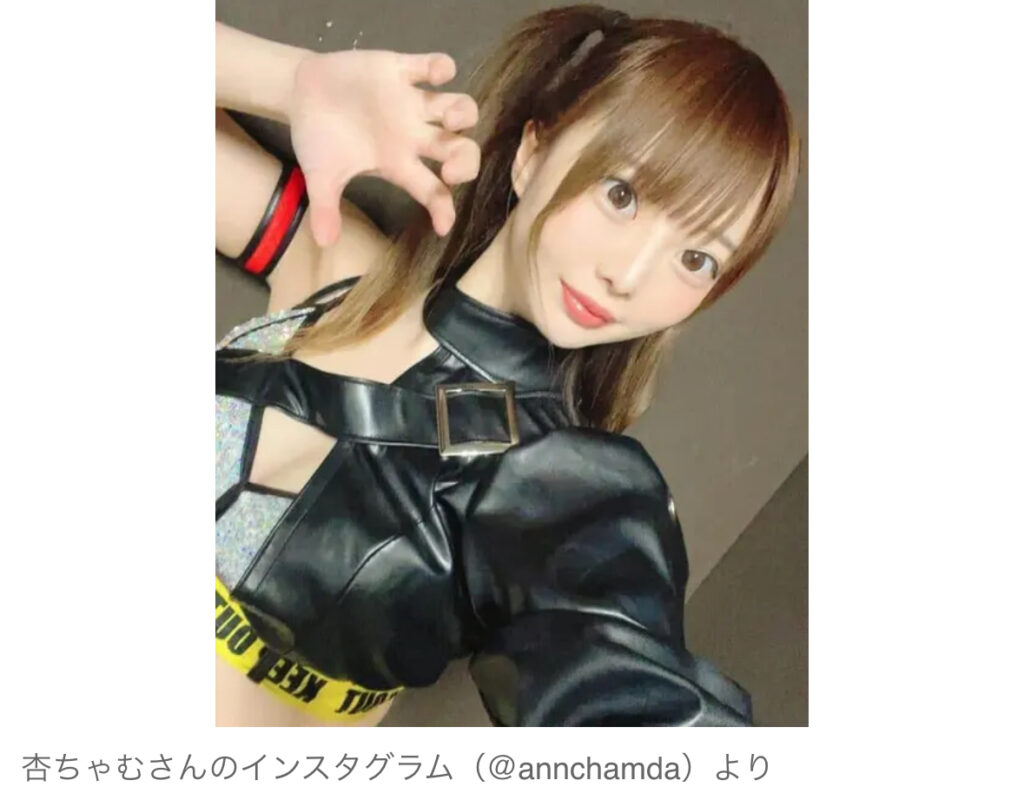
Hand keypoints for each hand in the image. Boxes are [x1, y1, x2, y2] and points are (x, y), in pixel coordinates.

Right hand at [288, 48, 480, 246]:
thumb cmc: (318, 137)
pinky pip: (434, 66)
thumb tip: (323, 243)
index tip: (442, 225)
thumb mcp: (320, 175)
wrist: (301, 93)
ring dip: (464, 113)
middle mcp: (414, 135)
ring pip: (459, 108)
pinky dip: (442, 67)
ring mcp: (412, 102)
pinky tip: (434, 73)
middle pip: (459, 150)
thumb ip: (325, 206)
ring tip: (448, 116)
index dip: (443, 208)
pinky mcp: (402, 69)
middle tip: (450, 168)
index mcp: (399, 163)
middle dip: (466, 161)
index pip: (433, 191)